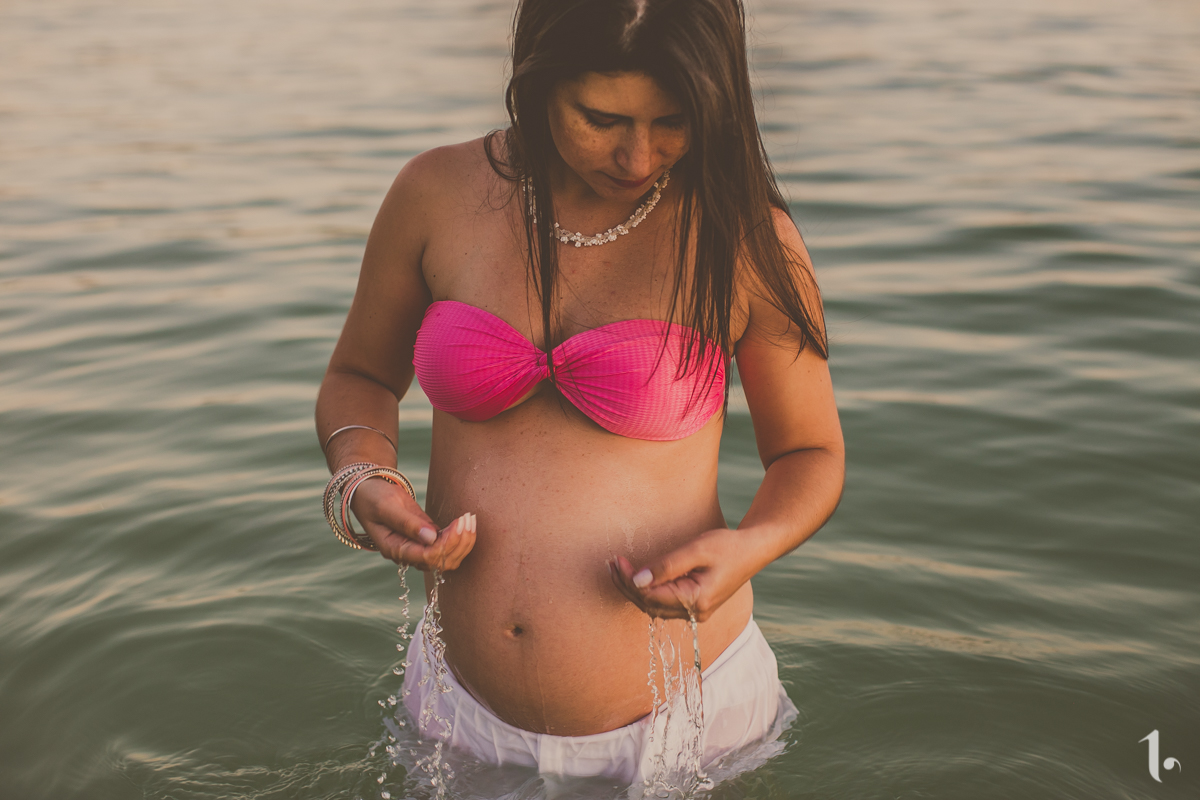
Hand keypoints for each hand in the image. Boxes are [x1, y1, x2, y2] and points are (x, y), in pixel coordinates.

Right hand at [350, 477, 475, 569]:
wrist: (368, 491)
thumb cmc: (374, 497)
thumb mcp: (387, 507)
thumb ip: (407, 523)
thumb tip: (431, 538)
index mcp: (394, 549)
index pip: (427, 557)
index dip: (446, 544)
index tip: (458, 523)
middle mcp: (407, 554)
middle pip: (441, 562)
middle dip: (459, 543)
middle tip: (468, 519)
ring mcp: (417, 548)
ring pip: (447, 558)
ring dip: (462, 542)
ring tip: (470, 519)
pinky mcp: (426, 538)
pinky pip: (446, 546)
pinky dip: (459, 537)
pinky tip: (466, 521)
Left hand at [608, 528, 754, 621]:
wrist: (753, 549)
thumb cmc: (728, 546)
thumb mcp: (696, 550)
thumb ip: (666, 566)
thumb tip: (637, 580)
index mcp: (696, 601)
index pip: (651, 597)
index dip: (629, 581)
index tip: (617, 561)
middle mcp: (695, 613)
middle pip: (650, 605)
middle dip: (627, 586)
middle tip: (612, 564)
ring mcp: (695, 612)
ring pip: (655, 606)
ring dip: (635, 589)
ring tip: (617, 570)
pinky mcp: (694, 604)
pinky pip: (665, 602)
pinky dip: (648, 590)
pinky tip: (637, 578)